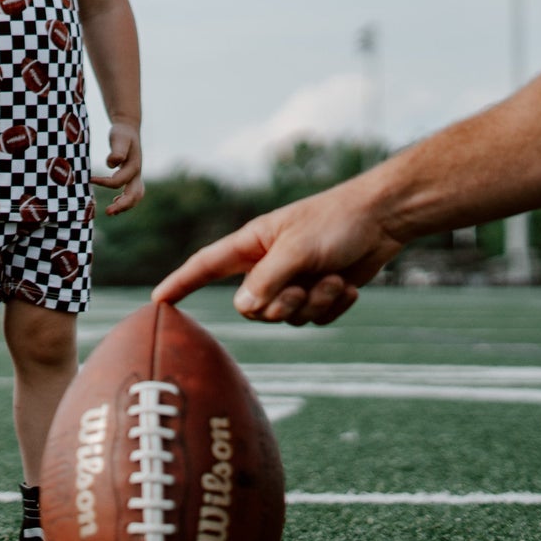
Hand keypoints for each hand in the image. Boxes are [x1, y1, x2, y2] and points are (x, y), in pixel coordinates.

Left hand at [91, 121, 144, 215]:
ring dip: (125, 206)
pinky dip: (126, 200)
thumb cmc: (122, 134)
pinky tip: (115, 202)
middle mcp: (137, 173)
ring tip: (111, 211)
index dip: (104, 182)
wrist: (129, 129)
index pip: (119, 181)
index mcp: (133, 165)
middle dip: (122, 205)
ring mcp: (137, 176)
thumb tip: (112, 163)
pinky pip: (133, 193)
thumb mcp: (119, 138)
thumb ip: (117, 150)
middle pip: (134, 194)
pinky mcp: (133, 177)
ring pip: (136, 196)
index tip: (90, 178)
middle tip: (108, 212)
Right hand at [151, 177, 403, 325]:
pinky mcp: (318, 294)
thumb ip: (267, 279)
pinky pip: (314, 320)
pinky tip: (349, 286)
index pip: (205, 266)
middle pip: (252, 307)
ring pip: (286, 317)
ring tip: (335, 279)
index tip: (157, 303)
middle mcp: (267, 265)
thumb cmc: (336, 222)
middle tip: (305, 285)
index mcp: (252, 244)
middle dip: (281, 304)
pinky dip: (333, 306)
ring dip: (315, 303)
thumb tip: (244, 307)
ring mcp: (292, 281)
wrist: (383, 220)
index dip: (180, 284)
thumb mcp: (298, 249)